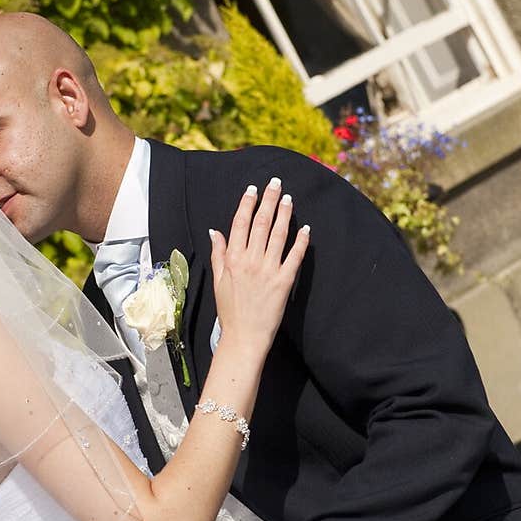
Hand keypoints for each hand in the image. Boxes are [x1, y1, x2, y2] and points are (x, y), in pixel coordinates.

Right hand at [210, 177, 309, 351]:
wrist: (244, 336)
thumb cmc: (230, 311)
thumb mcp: (218, 281)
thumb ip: (218, 254)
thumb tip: (214, 232)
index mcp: (233, 259)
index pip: (240, 223)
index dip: (247, 204)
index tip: (253, 189)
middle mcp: (250, 261)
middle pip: (261, 223)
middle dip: (269, 200)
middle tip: (276, 184)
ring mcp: (268, 270)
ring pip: (278, 234)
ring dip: (285, 214)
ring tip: (289, 199)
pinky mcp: (284, 281)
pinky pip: (294, 256)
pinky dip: (301, 241)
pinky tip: (306, 228)